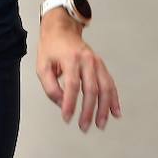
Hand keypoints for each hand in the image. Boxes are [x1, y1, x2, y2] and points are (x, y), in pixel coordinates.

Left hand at [36, 13, 121, 131]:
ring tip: (100, 124)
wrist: (62, 30)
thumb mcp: (42, 66)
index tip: (67, 118)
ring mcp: (97, 62)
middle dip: (88, 111)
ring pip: (105, 88)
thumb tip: (62, 104)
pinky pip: (110, 84)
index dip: (70, 103)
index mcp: (70, 59)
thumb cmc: (51, 48)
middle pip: (91, 89)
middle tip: (84, 127)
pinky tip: (115, 112)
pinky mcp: (102, 66)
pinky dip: (114, 99)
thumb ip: (50, 86)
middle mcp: (87, 60)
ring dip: (104, 108)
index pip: (72, 85)